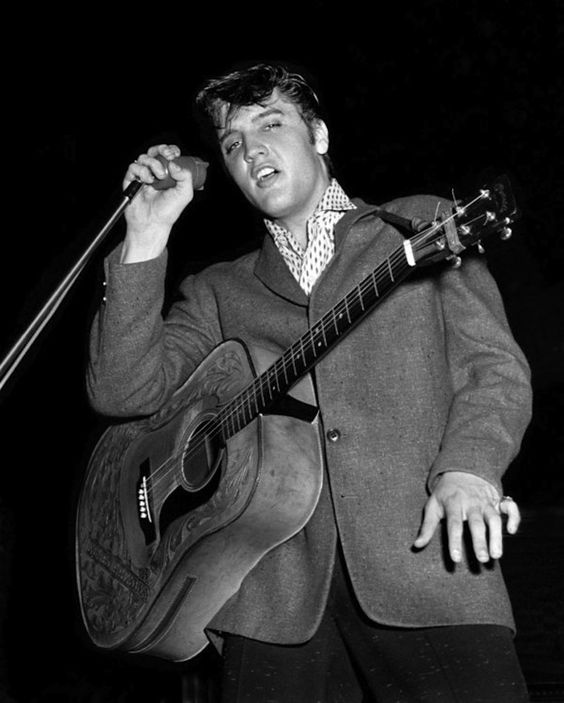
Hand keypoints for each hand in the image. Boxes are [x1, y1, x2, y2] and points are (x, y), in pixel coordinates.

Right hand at [121, 144, 196, 262]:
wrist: (153, 223)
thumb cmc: (168, 211)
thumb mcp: (185, 194)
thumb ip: (186, 176)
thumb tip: (174, 163)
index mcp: (168, 174)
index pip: (168, 154)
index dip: (170, 150)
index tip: (175, 154)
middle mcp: (155, 172)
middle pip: (155, 151)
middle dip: (161, 150)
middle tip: (167, 157)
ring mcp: (143, 175)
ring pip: (144, 157)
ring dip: (153, 164)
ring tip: (159, 178)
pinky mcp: (131, 180)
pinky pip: (133, 167)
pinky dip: (141, 171)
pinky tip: (148, 181)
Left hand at [413, 471, 519, 563]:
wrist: (462, 470)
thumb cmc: (445, 494)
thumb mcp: (433, 506)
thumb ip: (427, 527)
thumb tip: (416, 546)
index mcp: (453, 504)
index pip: (454, 524)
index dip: (455, 541)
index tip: (456, 559)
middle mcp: (471, 503)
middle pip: (476, 523)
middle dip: (480, 541)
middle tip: (482, 559)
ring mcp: (486, 502)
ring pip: (494, 518)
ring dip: (497, 536)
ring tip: (497, 555)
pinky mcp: (498, 500)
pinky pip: (510, 507)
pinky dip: (514, 517)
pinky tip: (511, 531)